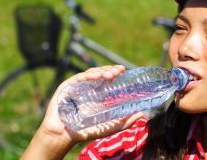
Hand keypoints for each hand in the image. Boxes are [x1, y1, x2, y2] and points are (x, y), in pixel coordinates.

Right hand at [21, 65, 143, 159]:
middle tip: (119, 70)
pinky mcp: (67, 87)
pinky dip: (88, 75)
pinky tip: (97, 75)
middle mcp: (88, 87)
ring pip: (90, 73)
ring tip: (111, 74)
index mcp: (97, 93)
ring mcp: (77, 86)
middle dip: (110, 70)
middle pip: (100, 73)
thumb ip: (124, 121)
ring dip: (101, 71)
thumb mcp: (109, 126)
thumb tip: (141, 113)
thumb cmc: (85, 130)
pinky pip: (78, 78)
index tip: (124, 70)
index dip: (115, 73)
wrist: (64, 136)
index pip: (107, 79)